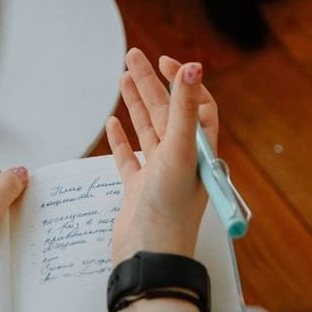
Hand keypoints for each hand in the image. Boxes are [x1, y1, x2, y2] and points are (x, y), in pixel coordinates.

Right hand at [106, 48, 217, 266]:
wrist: (150, 256)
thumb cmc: (170, 210)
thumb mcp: (180, 152)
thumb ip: (185, 109)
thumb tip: (194, 68)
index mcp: (198, 149)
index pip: (195, 104)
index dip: (182, 82)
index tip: (164, 62)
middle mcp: (181, 159)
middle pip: (166, 111)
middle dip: (150, 82)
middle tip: (132, 56)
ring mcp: (158, 174)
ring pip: (147, 129)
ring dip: (135, 103)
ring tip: (122, 77)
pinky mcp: (138, 190)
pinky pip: (129, 158)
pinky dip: (121, 140)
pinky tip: (113, 124)